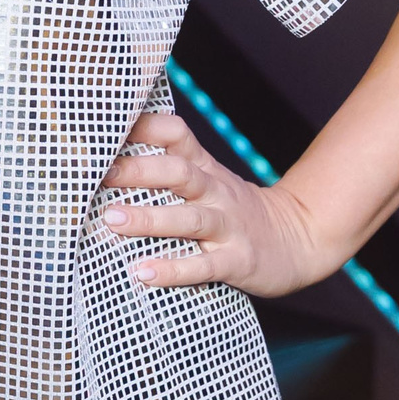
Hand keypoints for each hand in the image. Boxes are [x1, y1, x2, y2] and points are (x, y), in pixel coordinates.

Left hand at [98, 110, 332, 299]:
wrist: (298, 239)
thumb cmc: (235, 210)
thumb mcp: (208, 179)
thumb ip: (168, 165)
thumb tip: (109, 159)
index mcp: (204, 168)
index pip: (176, 134)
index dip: (144, 127)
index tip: (106, 130)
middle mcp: (215, 192)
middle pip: (179, 173)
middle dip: (139, 172)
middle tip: (100, 176)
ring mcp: (228, 226)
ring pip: (188, 219)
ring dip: (149, 218)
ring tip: (112, 220)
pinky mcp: (236, 260)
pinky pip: (204, 265)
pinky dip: (173, 269)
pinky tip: (143, 273)